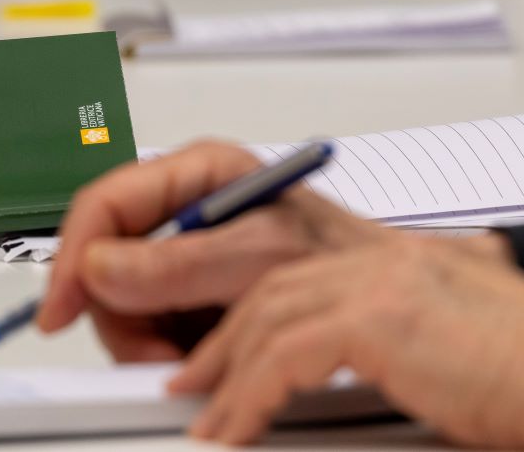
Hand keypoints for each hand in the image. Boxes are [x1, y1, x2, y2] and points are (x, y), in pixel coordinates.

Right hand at [35, 140, 389, 360]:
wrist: (384, 297)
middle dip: (118, 312)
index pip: (103, 205)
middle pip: (105, 258)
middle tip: (151, 353)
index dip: (73, 257)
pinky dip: (160, 347)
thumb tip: (99, 269)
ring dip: (140, 336)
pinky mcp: (191, 288)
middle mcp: (182, 209)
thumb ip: (176, 264)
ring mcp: (184, 250)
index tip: (61, 309)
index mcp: (194, 175)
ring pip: (121, 296)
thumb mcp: (259, 257)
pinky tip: (192, 355)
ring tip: (183, 358)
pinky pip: (147, 319)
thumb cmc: (342, 259)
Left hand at [172, 235, 523, 447]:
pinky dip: (252, 392)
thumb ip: (392, 353)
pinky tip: (238, 425)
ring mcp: (383, 281)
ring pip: (271, 318)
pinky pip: (287, 353)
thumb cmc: (522, 379)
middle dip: (226, 343)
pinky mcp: (382, 316)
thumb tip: (350, 382)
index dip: (252, 322)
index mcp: (399, 263)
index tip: (223, 361)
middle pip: (274, 292)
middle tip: (194, 385)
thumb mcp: (446, 356)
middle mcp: (385, 260)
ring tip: (207, 417)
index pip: (300, 281)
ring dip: (229, 373)